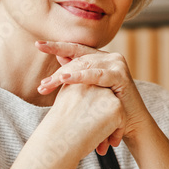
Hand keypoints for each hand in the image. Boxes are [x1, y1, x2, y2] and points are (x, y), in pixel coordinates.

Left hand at [35, 40, 153, 154]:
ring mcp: (117, 65)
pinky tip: (65, 80)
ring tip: (48, 84)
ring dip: (64, 76)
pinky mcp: (121, 76)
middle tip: (41, 86)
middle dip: (57, 74)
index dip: (56, 47)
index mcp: (101, 59)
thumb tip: (59, 57)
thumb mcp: (89, 90)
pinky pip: (97, 75)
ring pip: (85, 65)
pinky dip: (81, 77)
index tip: (37, 45)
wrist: (130, 124)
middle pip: (77, 60)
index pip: (76, 50)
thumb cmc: (108, 109)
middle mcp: (110, 58)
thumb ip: (77, 72)